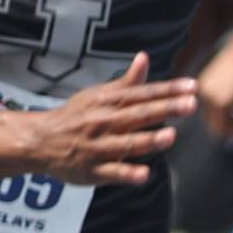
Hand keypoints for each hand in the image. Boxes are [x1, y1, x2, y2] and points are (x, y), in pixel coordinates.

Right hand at [28, 52, 196, 183]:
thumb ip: (127, 82)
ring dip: (148, 140)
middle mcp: (103, 121)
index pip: (142, 94)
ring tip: (171, 136)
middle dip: (164, 109)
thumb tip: (145, 58)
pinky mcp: (93, 170)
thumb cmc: (76, 116)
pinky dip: (127, 173)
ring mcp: (98, 146)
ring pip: (126, 143)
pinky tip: (144, 174)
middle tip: (190, 104)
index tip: (192, 87)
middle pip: (138, 115)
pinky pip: (112, 172)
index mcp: (107, 102)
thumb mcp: (98, 95)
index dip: (168, 90)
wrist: (40, 140)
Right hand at [197, 31, 232, 140]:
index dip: (231, 133)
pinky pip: (206, 101)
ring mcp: (201, 88)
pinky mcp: (201, 81)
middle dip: (225, 124)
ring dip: (220, 115)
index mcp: (218, 103)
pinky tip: (229, 96)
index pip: (218, 130)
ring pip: (207, 113)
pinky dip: (216, 104)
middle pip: (211, 123)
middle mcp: (205, 97)